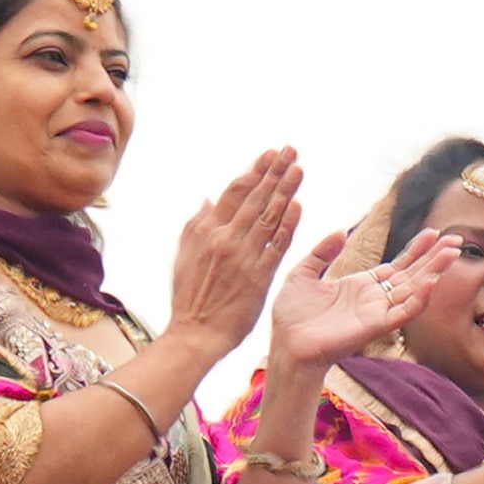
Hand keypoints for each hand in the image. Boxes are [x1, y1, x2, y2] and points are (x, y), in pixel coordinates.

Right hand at [162, 149, 306, 352]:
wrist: (196, 333)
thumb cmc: (190, 297)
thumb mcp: (185, 256)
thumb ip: (196, 226)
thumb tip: (208, 201)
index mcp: (206, 230)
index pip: (235, 193)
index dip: (254, 172)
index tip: (270, 155)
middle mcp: (225, 238)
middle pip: (254, 197)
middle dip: (274, 172)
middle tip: (290, 151)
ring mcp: (243, 256)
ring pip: (267, 216)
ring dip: (284, 190)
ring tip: (298, 168)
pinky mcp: (259, 276)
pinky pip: (276, 245)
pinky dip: (287, 224)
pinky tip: (298, 205)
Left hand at [264, 226, 456, 376]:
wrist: (286, 345)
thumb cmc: (292, 316)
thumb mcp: (303, 273)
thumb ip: (321, 252)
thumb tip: (340, 231)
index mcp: (361, 285)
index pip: (397, 265)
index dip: (416, 249)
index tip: (433, 232)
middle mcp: (375, 299)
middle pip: (413, 275)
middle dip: (434, 257)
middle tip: (456, 240)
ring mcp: (378, 313)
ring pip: (415, 290)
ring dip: (435, 272)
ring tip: (451, 254)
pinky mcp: (376, 327)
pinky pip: (403, 312)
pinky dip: (419, 298)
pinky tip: (431, 281)